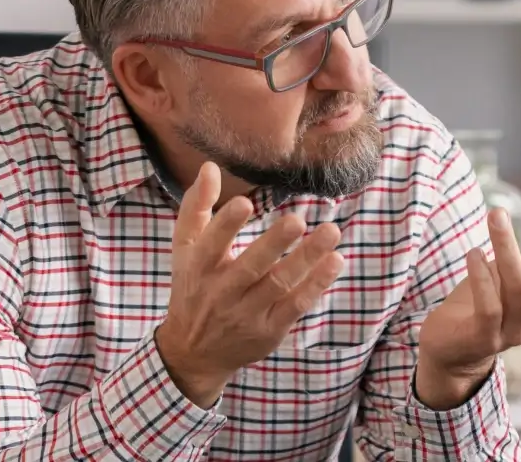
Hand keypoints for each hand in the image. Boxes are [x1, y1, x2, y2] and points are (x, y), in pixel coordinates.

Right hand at [154, 162, 347, 407]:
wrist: (193, 353)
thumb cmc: (193, 288)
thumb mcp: (185, 250)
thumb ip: (196, 208)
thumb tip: (210, 166)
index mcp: (198, 268)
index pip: (210, 245)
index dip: (225, 225)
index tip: (244, 202)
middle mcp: (222, 292)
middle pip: (250, 266)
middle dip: (274, 243)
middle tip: (297, 220)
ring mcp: (247, 313)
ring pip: (279, 285)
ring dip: (307, 259)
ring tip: (331, 233)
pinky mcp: (270, 329)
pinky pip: (296, 305)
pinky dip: (316, 284)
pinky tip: (335, 261)